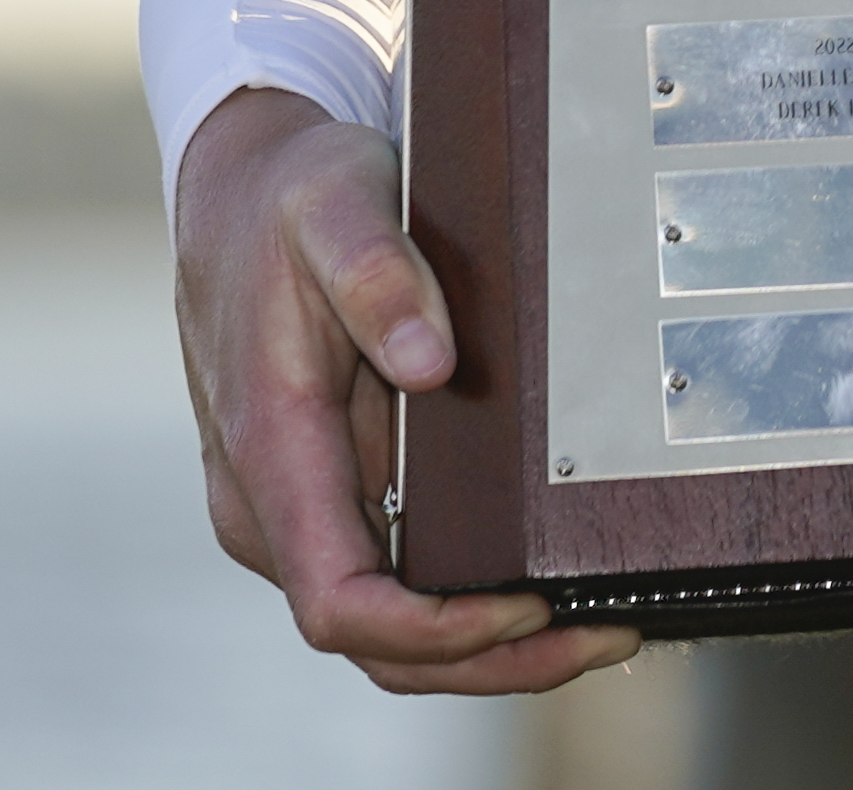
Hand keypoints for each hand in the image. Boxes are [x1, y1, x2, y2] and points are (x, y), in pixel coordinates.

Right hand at [171, 87, 637, 694]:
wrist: (245, 190)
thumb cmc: (289, 199)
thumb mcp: (333, 204)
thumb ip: (377, 274)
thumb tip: (431, 362)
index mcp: (270, 452)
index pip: (341, 602)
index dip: (436, 630)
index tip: (527, 604)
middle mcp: (273, 507)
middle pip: (377, 643)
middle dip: (491, 660)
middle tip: (607, 635)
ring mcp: (304, 510)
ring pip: (392, 631)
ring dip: (491, 650)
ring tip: (601, 627)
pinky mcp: (336, 497)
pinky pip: (399, 581)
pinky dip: (472, 606)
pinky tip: (552, 588)